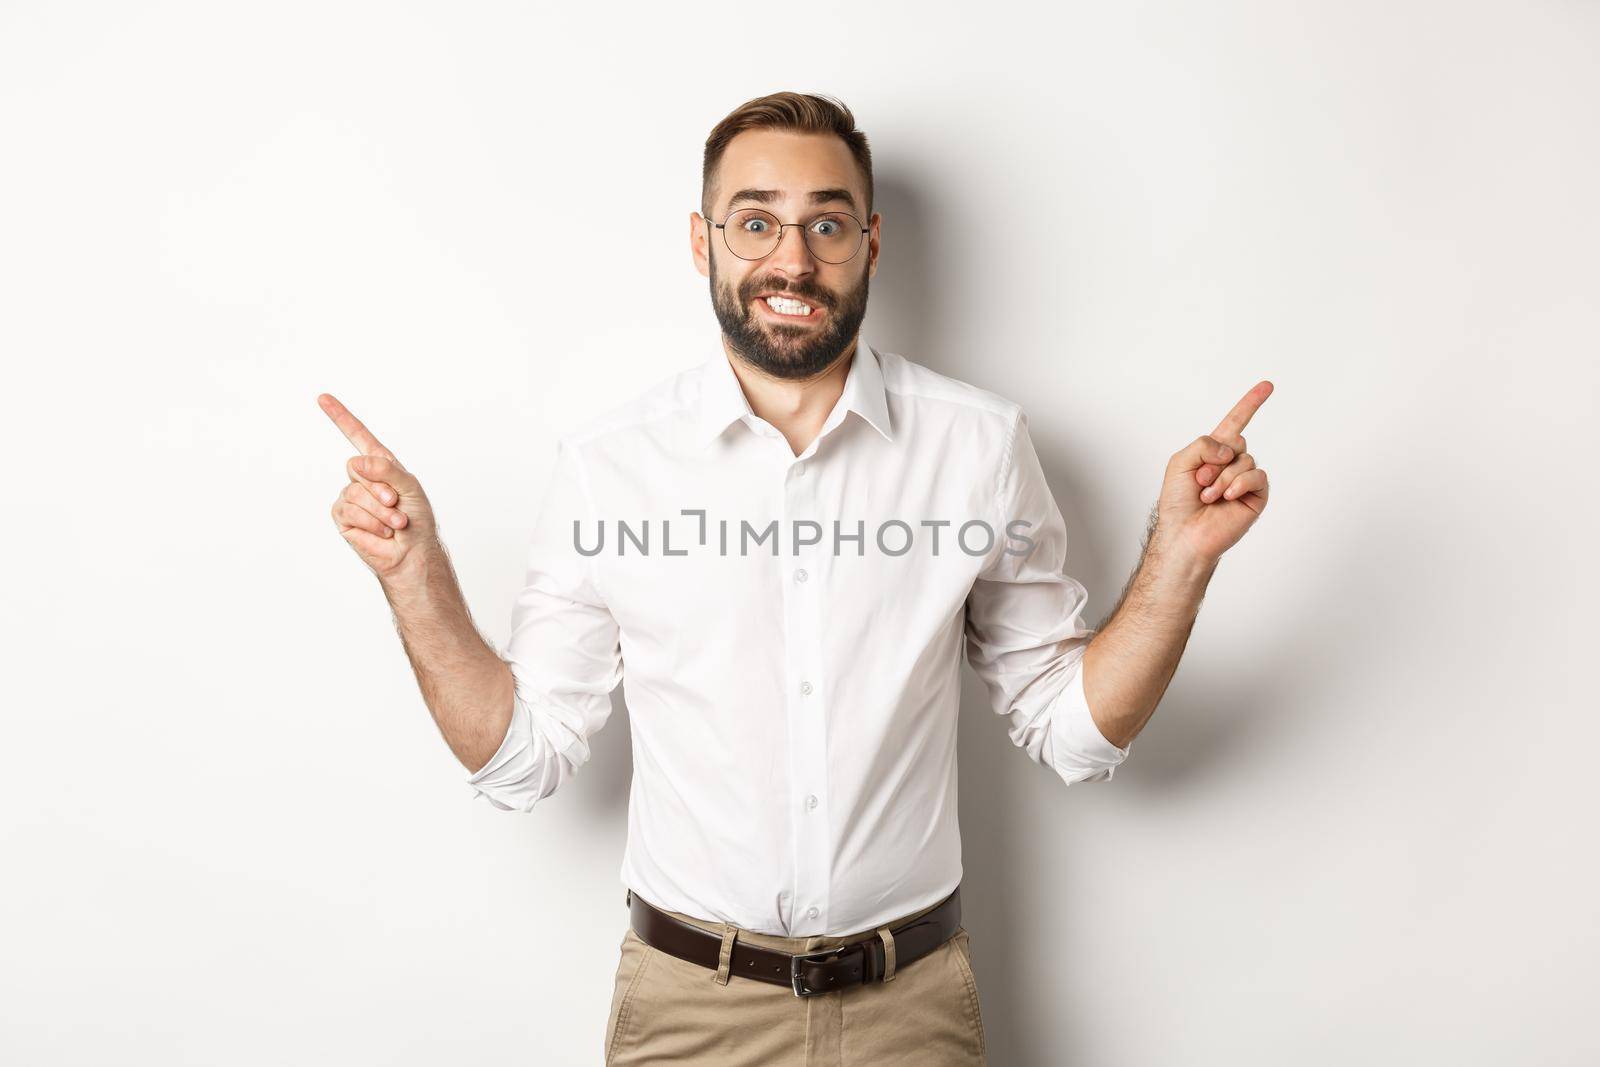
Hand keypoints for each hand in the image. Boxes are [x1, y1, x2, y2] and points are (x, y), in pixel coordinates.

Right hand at [319, 393, 439, 578]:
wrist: (413, 553)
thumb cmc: (418, 520)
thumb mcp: (410, 487)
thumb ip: (386, 469)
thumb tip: (355, 461)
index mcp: (382, 465)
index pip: (358, 436)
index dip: (341, 417)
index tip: (323, 398)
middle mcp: (364, 478)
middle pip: (357, 467)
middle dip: (381, 488)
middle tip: (397, 504)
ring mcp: (351, 497)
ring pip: (355, 492)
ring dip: (380, 510)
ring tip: (395, 523)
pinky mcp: (344, 517)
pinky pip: (349, 510)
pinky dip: (370, 522)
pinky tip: (382, 532)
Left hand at [1155, 380, 1272, 565]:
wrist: (1184, 534)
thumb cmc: (1178, 503)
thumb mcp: (1180, 462)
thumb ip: (1204, 444)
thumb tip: (1233, 447)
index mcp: (1214, 452)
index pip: (1235, 422)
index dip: (1250, 404)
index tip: (1267, 386)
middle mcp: (1232, 463)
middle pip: (1236, 441)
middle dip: (1213, 461)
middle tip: (1199, 482)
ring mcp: (1245, 479)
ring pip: (1245, 459)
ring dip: (1222, 477)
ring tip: (1208, 496)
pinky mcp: (1256, 495)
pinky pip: (1256, 475)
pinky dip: (1238, 483)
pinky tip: (1227, 497)